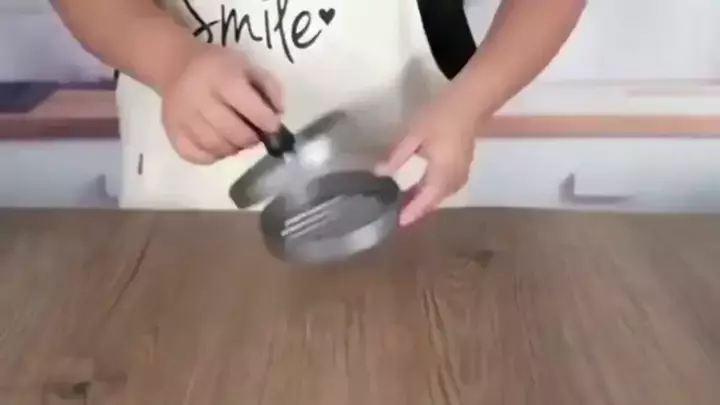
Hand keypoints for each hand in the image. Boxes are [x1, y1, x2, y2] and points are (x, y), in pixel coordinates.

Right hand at [161, 44, 283, 163]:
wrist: (176, 65)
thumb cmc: (219, 67)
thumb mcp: (248, 67)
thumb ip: (270, 88)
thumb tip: (278, 115)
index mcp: (222, 76)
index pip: (250, 107)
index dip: (267, 122)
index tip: (273, 126)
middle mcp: (199, 97)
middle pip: (233, 131)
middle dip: (251, 138)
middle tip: (255, 135)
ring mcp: (182, 117)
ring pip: (216, 146)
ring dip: (235, 148)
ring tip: (238, 139)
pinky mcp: (172, 132)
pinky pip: (196, 156)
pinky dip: (214, 156)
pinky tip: (220, 145)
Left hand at [375, 90, 479, 226]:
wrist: (470, 102)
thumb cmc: (440, 116)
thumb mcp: (414, 134)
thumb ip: (398, 156)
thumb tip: (380, 173)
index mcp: (441, 174)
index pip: (425, 201)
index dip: (412, 212)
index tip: (398, 223)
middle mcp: (454, 179)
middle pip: (434, 201)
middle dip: (417, 208)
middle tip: (398, 212)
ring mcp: (462, 173)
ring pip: (442, 194)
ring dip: (426, 200)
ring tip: (406, 201)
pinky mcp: (464, 166)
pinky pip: (448, 186)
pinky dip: (434, 191)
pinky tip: (421, 186)